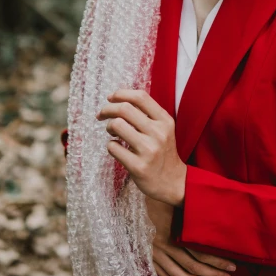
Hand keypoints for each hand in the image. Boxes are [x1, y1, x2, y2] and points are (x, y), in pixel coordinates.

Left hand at [97, 89, 186, 206]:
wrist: (173, 182)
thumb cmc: (163, 152)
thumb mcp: (164, 128)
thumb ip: (148, 113)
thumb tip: (120, 99)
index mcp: (165, 120)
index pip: (140, 97)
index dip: (121, 93)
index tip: (111, 97)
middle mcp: (158, 133)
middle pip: (125, 109)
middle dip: (108, 109)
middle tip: (102, 114)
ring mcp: (149, 150)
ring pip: (117, 125)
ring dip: (109, 127)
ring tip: (112, 133)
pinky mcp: (138, 167)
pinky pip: (113, 147)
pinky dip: (111, 145)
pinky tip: (118, 148)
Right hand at [146, 196, 236, 275]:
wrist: (126, 202)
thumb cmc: (153, 197)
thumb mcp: (172, 201)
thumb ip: (189, 212)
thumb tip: (214, 217)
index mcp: (172, 233)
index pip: (200, 253)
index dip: (217, 261)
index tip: (231, 265)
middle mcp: (163, 247)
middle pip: (192, 266)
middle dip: (213, 273)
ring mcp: (153, 254)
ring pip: (179, 275)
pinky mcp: (147, 257)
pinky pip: (164, 275)